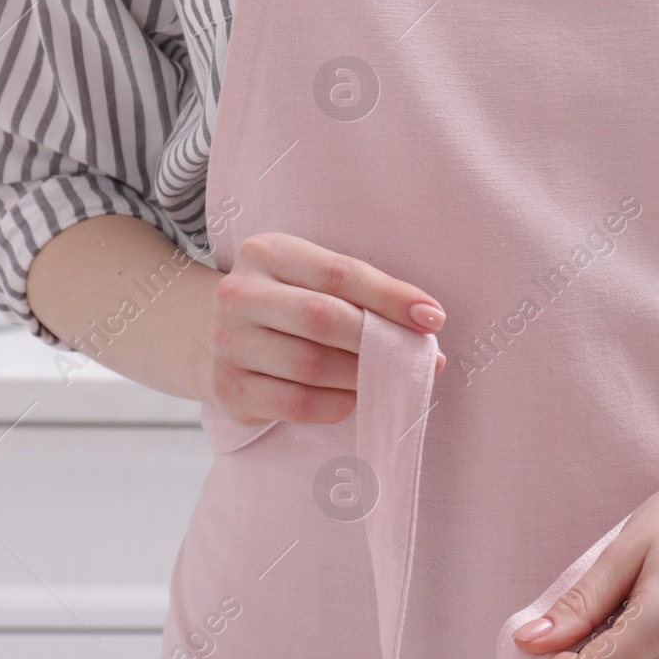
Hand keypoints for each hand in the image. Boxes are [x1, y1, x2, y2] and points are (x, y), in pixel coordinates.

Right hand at [207, 233, 445, 425]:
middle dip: (379, 341)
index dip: (390, 297)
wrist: (225, 336)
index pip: (338, 273)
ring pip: (311, 366)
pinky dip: (337, 405)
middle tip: (418, 357)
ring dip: (362, 376)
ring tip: (387, 377)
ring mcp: (227, 344)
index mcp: (266, 253)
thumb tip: (426, 325)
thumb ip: (362, 295)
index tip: (433, 318)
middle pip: (323, 318)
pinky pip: (296, 404)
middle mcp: (237, 294)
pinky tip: (352, 397)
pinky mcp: (228, 390)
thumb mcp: (315, 280)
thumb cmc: (291, 304)